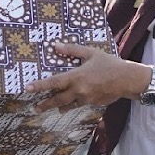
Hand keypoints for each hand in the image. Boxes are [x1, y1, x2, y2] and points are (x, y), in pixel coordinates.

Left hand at [25, 42, 146, 110]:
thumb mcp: (90, 53)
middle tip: (35, 108)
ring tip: (52, 108)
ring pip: (68, 105)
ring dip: (59, 106)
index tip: (27, 89)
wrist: (127, 80)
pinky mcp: (93, 103)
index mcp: (76, 77)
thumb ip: (72, 50)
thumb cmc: (109, 63)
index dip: (39, 86)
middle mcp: (79, 90)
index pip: (53, 83)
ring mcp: (86, 99)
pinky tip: (72, 103)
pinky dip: (74, 104)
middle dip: (45, 104)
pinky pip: (80, 104)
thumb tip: (56, 45)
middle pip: (57, 100)